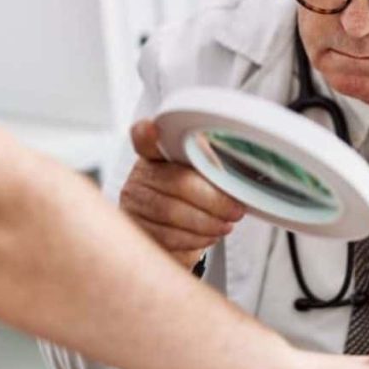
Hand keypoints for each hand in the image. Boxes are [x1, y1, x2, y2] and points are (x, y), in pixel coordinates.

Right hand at [120, 120, 245, 268]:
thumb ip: (212, 165)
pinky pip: (168, 237)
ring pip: (172, 213)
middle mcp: (141, 176)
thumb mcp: (204, 175)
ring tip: (224, 224)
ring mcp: (134, 205)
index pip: (145, 138)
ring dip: (208, 222)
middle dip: (214, 199)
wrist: (182, 233)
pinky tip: (206, 234)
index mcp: (158, 153)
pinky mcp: (138, 233)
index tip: (152, 129)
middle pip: (178, 182)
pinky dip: (195, 239)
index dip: (147, 134)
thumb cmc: (195, 199)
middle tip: (234, 209)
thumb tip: (234, 170)